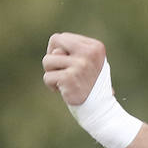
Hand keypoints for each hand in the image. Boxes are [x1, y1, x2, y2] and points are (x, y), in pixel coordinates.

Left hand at [43, 32, 141, 147]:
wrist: (100, 109)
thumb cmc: (90, 84)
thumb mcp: (87, 62)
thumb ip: (71, 52)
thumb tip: (55, 51)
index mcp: (95, 47)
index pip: (61, 37)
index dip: (59, 50)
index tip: (67, 63)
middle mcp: (89, 53)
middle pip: (54, 42)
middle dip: (52, 57)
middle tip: (62, 70)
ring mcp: (79, 65)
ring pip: (47, 61)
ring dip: (51, 73)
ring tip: (64, 81)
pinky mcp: (69, 79)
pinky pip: (47, 77)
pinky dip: (52, 86)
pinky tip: (64, 91)